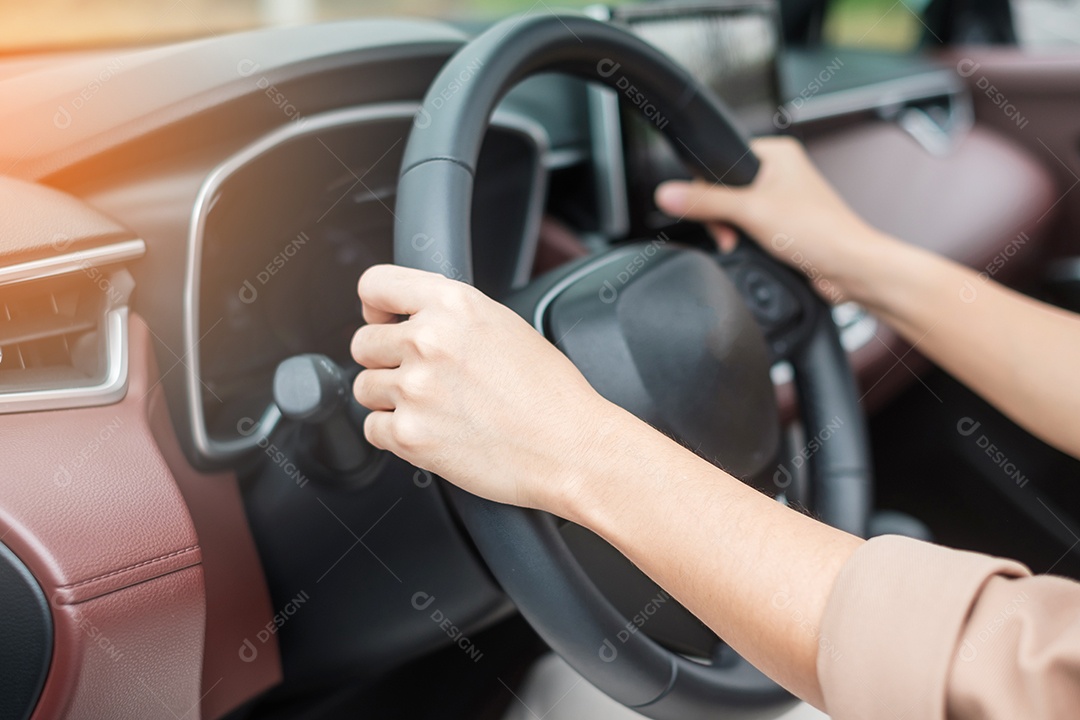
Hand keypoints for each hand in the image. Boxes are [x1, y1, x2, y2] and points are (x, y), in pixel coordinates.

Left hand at [350, 264, 618, 512]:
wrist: (571, 448)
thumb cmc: (551, 395)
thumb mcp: (506, 325)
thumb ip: (453, 316)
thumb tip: (413, 318)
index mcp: (453, 304)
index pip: (374, 285)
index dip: (374, 306)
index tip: (382, 321)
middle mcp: (429, 340)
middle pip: (362, 343)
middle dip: (383, 360)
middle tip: (418, 376)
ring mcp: (415, 388)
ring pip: (363, 387)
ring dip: (389, 398)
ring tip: (431, 408)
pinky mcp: (409, 435)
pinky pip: (373, 429)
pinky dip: (395, 434)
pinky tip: (432, 431)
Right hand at [655, 136, 884, 302]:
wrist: (850, 269)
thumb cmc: (821, 233)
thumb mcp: (751, 212)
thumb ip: (706, 203)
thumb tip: (668, 193)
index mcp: (777, 153)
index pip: (720, 161)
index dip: (709, 189)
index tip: (714, 211)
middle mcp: (780, 173)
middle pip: (723, 189)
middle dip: (721, 217)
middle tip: (732, 232)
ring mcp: (781, 200)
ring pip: (734, 212)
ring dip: (733, 232)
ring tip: (745, 242)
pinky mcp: (782, 225)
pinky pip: (748, 229)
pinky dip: (746, 242)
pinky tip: (757, 250)